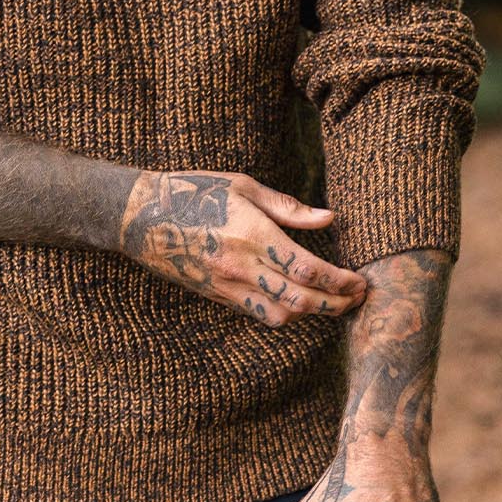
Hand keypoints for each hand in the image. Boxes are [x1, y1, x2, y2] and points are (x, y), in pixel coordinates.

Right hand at [117, 169, 366, 324]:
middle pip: (301, 300)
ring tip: (333, 302)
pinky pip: (259, 314)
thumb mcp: (243, 186)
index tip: (360, 281)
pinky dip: (286, 313)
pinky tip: (298, 302)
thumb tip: (328, 218)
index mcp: (253, 234)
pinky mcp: (218, 295)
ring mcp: (228, 285)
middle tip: (358, 298)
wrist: (142, 217)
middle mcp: (242, 266)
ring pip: (282, 315)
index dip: (340, 281)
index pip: (308, 269)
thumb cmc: (195, 191)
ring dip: (313, 314)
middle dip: (337, 303)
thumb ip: (288, 207)